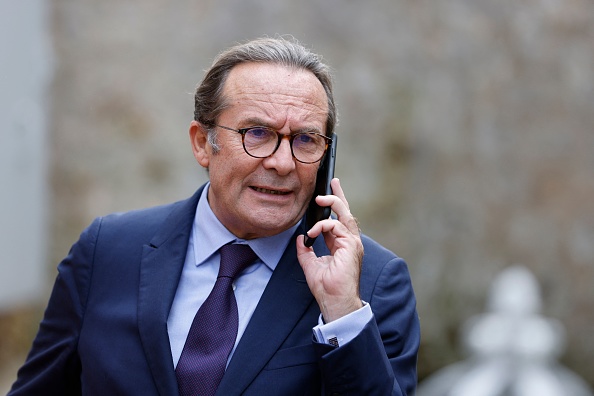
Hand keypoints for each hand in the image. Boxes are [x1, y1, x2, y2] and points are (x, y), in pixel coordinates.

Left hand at [296, 178, 363, 322]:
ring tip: (319, 200)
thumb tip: (301, 238)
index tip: (329, 192)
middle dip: (339, 196)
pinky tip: (313, 232)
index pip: (338, 220)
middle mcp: (349, 242)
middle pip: (346, 212)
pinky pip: (337, 227)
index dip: (334, 206)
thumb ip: (305, 250)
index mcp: (341, 245)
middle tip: (333, 182)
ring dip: (332, 204)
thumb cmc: (326, 288)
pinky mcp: (351, 246)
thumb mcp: (310, 265)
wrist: (335, 302)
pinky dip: (323, 226)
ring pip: (345, 215)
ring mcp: (353, 244)